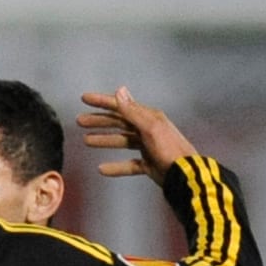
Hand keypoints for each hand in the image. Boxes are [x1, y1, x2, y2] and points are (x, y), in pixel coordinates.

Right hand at [78, 87, 197, 183]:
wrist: (185, 175)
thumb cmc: (169, 150)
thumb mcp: (149, 128)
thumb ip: (132, 111)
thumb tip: (120, 90)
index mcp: (149, 117)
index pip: (121, 106)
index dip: (102, 101)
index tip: (84, 98)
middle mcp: (148, 129)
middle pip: (119, 122)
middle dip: (99, 121)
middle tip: (80, 121)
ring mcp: (148, 146)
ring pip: (122, 141)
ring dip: (104, 140)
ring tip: (86, 141)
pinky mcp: (148, 163)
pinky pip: (128, 163)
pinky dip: (116, 166)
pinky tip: (102, 169)